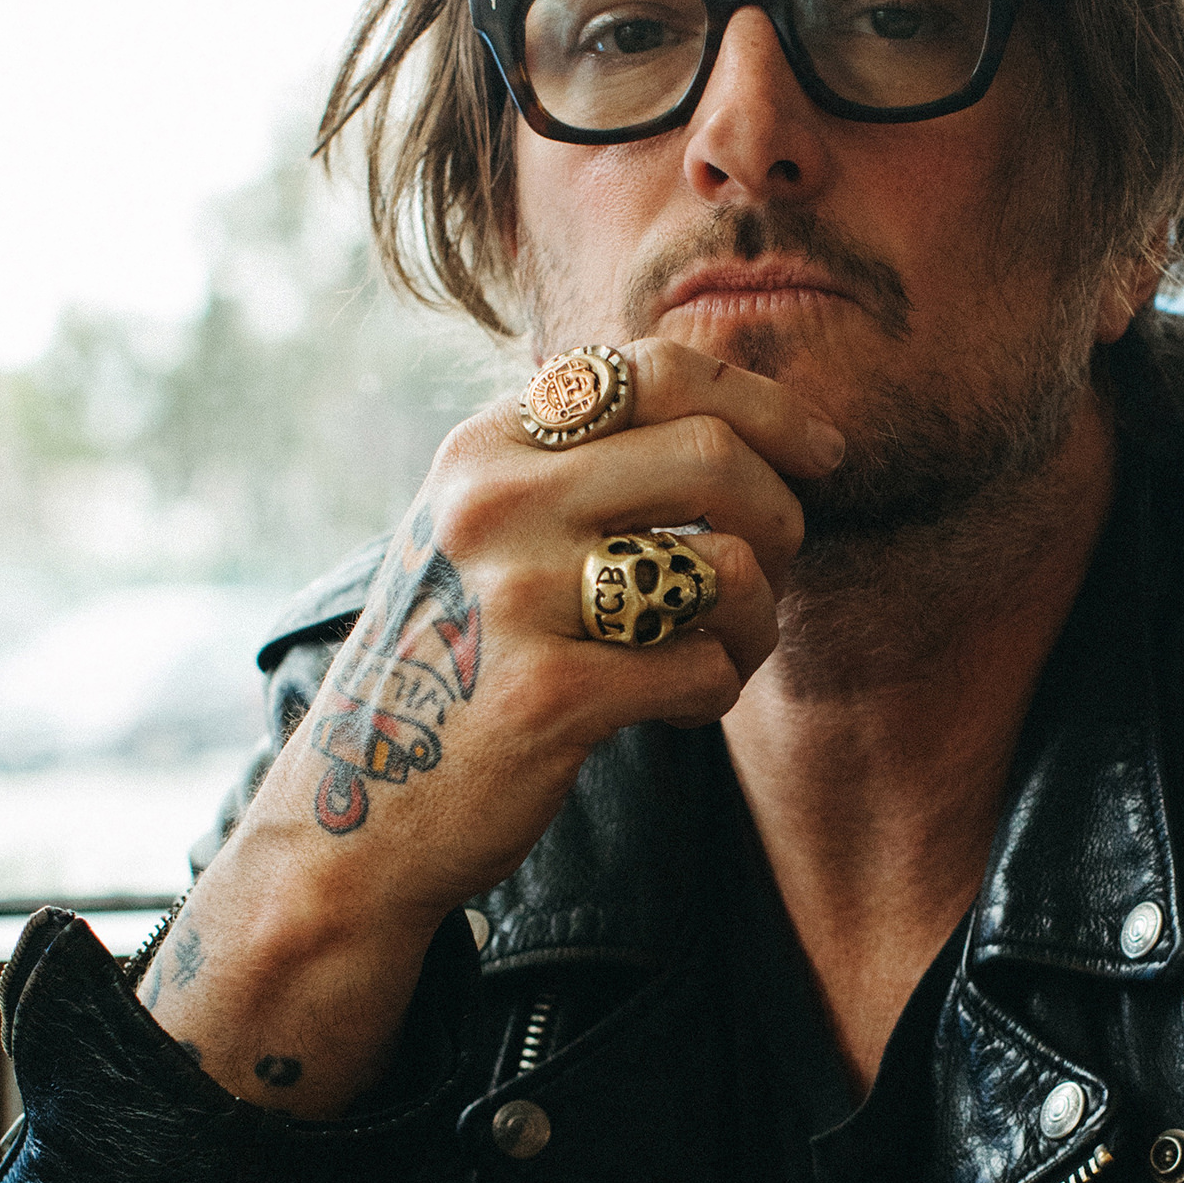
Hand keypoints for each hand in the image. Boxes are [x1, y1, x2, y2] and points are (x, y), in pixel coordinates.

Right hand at [135, 340, 844, 1111]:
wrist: (361, 812)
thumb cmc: (454, 662)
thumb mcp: (482, 531)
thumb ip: (578, 461)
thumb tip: (746, 412)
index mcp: (485, 446)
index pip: (657, 371)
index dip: (766, 404)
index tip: (822, 454)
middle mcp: (495, 503)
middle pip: (715, 457)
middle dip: (782, 518)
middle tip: (776, 575)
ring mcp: (520, 598)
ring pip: (728, 565)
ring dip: (758, 620)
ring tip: (722, 652)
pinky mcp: (552, 695)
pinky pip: (704, 669)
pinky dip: (715, 692)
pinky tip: (674, 708)